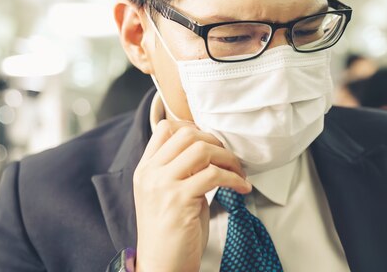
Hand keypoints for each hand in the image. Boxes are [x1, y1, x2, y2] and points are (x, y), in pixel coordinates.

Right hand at [133, 120, 250, 271]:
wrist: (162, 266)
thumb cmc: (172, 233)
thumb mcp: (168, 194)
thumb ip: (180, 170)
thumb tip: (209, 148)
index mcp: (145, 169)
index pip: (166, 128)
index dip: (194, 130)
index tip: (213, 145)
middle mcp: (150, 173)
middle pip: (187, 134)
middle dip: (216, 142)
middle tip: (230, 159)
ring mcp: (162, 185)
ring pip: (202, 150)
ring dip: (228, 159)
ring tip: (238, 173)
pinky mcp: (179, 200)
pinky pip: (214, 175)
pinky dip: (234, 178)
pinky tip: (241, 187)